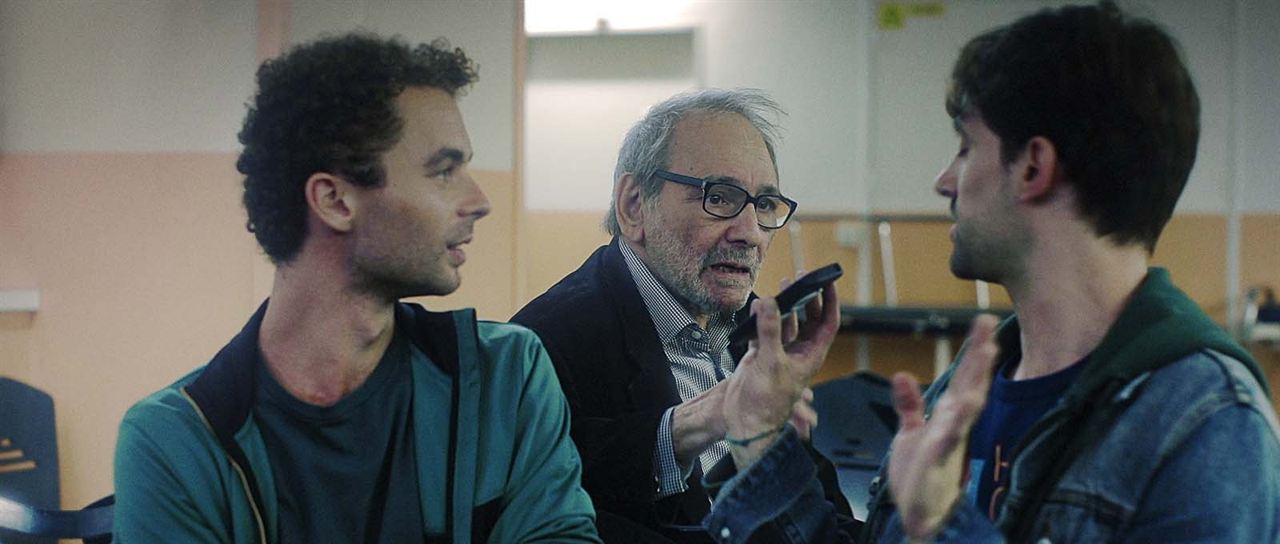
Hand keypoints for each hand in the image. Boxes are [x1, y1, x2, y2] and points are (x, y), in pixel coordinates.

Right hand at [722, 281, 839, 465]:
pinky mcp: (760, 355)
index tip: (826, 281)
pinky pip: (763, 330)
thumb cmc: (767, 401)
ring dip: (782, 306)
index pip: (828, 323)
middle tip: (800, 278)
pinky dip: (760, 318)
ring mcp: (779, 352)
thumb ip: (770, 330)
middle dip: (806, 298)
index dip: (830, 301)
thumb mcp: (772, 361)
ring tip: (780, 287)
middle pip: (808, 319)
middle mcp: (798, 352)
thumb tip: (770, 303)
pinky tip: (757, 308)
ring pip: (785, 322)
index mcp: (811, 355)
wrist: (745, 421)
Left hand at [887, 314, 999, 539]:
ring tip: (983, 353)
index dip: (973, 351)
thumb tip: (903, 375)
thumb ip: (910, 406)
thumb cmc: (920, 478)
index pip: (963, 378)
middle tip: (988, 326)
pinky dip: (952, 423)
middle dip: (979, 355)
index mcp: (949, 417)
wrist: (922, 517)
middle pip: (971, 383)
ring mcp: (949, 442)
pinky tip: (959, 406)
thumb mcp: (910, 433)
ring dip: (975, 380)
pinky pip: (947, 438)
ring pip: (967, 406)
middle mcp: (954, 425)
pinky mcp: (938, 461)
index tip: (983, 324)